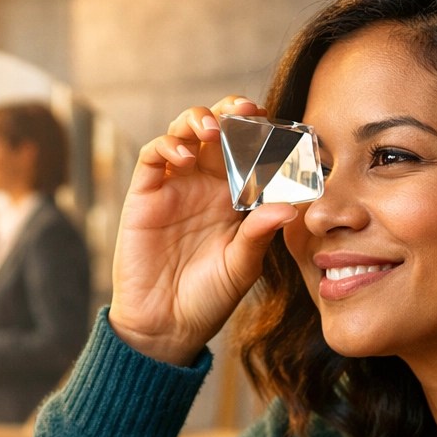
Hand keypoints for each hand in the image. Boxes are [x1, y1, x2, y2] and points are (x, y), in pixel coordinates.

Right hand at [109, 95, 297, 365]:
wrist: (166, 326)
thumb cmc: (208, 298)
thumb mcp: (242, 266)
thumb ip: (260, 234)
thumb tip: (291, 206)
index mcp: (235, 198)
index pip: (250, 151)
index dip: (263, 133)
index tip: (281, 126)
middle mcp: (205, 185)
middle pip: (218, 130)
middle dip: (233, 113)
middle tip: (248, 110)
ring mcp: (174, 186)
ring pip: (184, 132)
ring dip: (199, 120)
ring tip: (214, 128)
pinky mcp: (145, 194)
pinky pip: (154, 156)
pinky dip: (168, 145)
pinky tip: (185, 157)